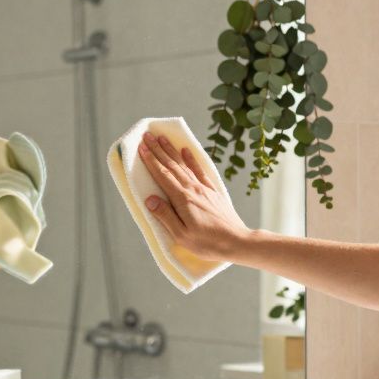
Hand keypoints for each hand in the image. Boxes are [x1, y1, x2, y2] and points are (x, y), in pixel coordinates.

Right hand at [138, 132, 251, 262]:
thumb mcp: (182, 235)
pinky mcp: (213, 192)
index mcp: (183, 199)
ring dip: (172, 150)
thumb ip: (165, 216)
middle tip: (148, 136)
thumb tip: (150, 199)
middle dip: (158, 150)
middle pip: (172, 166)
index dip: (151, 161)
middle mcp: (193, 189)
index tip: (141, 148)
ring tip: (163, 138)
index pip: (163, 176)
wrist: (237, 241)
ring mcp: (204, 189)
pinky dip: (192, 159)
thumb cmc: (208, 243)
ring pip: (184, 165)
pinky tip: (187, 151)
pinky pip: (200, 171)